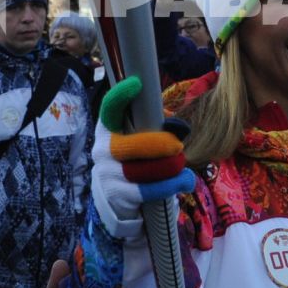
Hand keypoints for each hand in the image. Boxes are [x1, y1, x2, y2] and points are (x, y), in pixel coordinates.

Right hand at [91, 76, 196, 234]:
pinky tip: (184, 182)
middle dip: (159, 145)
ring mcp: (107, 174)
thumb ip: (156, 130)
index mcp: (109, 130)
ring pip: (142, 170)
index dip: (119, 97)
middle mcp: (103, 150)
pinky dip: (170, 186)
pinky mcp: (116, 196)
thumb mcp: (141, 143)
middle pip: (131, 145)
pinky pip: (146, 190)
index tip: (136, 84)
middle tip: (178, 148)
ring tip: (183, 169)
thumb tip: (177, 128)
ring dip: (169, 169)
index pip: (109, 110)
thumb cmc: (136, 163)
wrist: (118, 202)